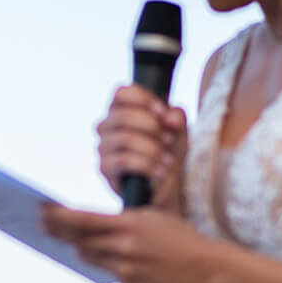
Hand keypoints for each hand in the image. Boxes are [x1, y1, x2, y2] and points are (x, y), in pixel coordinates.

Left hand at [42, 205, 222, 282]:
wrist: (204, 269)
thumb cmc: (179, 236)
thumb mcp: (151, 216)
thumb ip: (120, 221)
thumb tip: (87, 224)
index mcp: (128, 225)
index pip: (82, 220)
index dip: (58, 216)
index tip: (41, 209)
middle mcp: (123, 249)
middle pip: (79, 241)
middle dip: (59, 231)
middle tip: (42, 223)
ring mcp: (125, 270)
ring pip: (91, 257)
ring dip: (84, 247)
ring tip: (80, 238)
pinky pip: (110, 272)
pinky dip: (111, 263)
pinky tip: (125, 258)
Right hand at [96, 85, 188, 212]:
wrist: (164, 189)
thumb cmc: (167, 154)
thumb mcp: (178, 132)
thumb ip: (177, 118)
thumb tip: (170, 117)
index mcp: (121, 110)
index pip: (122, 92)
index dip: (144, 99)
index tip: (163, 113)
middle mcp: (107, 126)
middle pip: (124, 115)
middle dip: (152, 127)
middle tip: (168, 140)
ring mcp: (103, 147)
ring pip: (125, 138)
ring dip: (152, 149)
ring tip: (168, 160)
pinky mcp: (105, 168)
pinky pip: (123, 161)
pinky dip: (147, 165)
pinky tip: (161, 172)